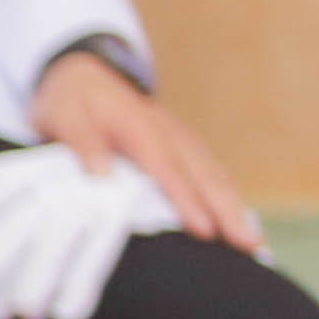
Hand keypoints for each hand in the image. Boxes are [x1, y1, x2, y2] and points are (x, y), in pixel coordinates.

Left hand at [32, 48, 260, 251]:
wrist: (84, 72)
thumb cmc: (71, 100)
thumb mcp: (63, 115)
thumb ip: (82, 142)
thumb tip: (101, 174)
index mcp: (140, 128)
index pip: (167, 169)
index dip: (187, 201)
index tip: (205, 231)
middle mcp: (169, 134)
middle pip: (205, 175)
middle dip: (229, 212)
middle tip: (251, 246)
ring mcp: (181, 139)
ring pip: (215, 176)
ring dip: (236, 209)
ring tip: (255, 245)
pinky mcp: (183, 146)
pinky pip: (211, 173)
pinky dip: (228, 198)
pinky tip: (240, 223)